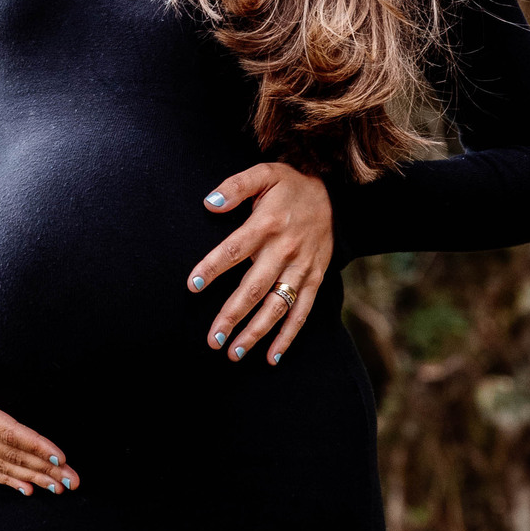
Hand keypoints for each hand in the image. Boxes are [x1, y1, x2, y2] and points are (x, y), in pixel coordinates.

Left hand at [186, 162, 333, 365]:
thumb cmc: (290, 185)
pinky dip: (288, 336)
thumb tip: (209, 203)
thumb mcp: (263, 174)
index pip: (234, 249)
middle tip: (212, 340)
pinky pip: (302, 311)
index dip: (213, 267)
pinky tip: (272, 356)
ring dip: (256, 333)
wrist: (335, 194)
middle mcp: (284, 250)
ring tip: (234, 353)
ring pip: (277, 306)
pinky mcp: (315, 278)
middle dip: (231, 316)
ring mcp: (301, 268)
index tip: (193, 285)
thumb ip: (235, 187)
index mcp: (267, 224)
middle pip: (254, 288)